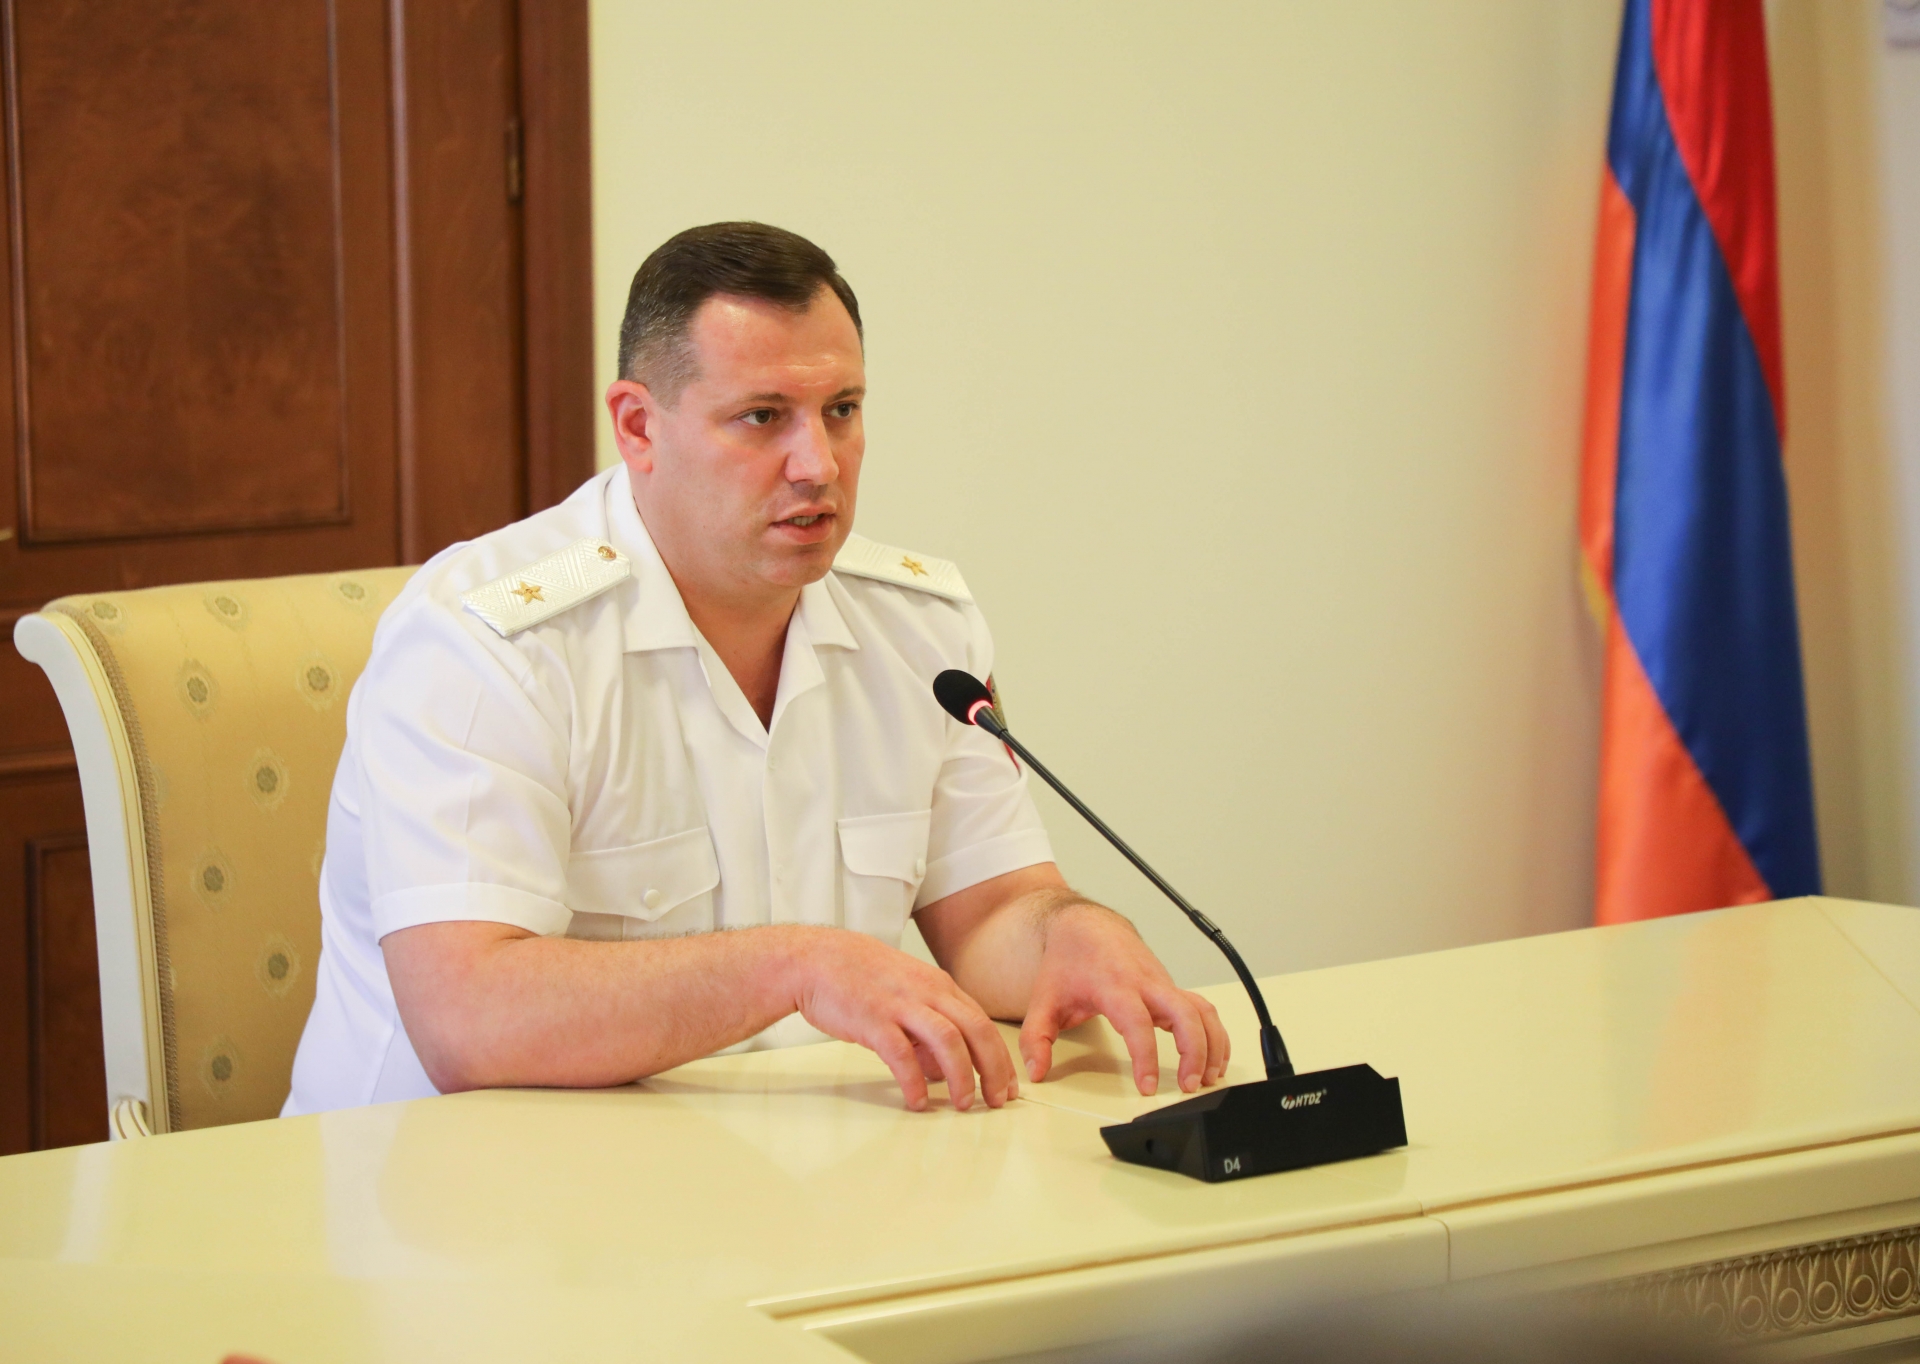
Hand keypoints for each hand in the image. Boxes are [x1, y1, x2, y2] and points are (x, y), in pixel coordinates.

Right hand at [791, 928, 1019, 1112]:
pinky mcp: (874, 1019)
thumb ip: (928, 1029)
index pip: (982, 1023)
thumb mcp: (906, 996)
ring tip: (963, 1104)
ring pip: (948, 1040)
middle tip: (998, 1101)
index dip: (1000, 1057)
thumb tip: (943, 1071)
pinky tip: (918, 1101)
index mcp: (939, 986)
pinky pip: (901, 1054)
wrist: (816, 959)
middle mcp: (927, 992)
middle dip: (993, 1069)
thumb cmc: (860, 978)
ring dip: (962, 1076)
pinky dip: (914, 1081)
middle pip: (976, 1030)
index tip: (1007, 1085)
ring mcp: (901, 1004)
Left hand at [1020, 904, 1229, 1096]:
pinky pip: (1204, 1009)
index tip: (1148, 1086)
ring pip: (1202, 1010)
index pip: (1138, 1023)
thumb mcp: (1044, 1000)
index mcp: (1114, 985)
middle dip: (1195, 1052)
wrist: (1086, 927)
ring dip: (1212, 1045)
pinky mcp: (1172, 987)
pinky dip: (1215, 1034)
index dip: (1146, 1057)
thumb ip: (1036, 1038)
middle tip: (1190, 1085)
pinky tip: (1214, 1059)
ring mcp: (1163, 984)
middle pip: (1185, 1013)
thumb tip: (1037, 1071)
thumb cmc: (1068, 962)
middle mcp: (1145, 983)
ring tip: (1207, 1078)